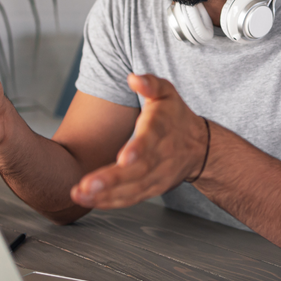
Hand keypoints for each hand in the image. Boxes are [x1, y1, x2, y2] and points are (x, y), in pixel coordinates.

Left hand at [70, 74, 206, 208]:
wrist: (200, 147)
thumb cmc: (175, 116)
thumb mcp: (167, 92)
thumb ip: (150, 84)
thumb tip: (133, 78)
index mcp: (160, 130)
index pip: (150, 141)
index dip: (138, 149)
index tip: (122, 158)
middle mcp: (160, 157)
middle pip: (136, 172)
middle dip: (111, 180)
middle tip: (86, 186)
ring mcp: (157, 177)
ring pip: (131, 190)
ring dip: (105, 195)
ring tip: (80, 195)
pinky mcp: (151, 189)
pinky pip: (130, 198)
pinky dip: (109, 202)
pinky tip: (88, 200)